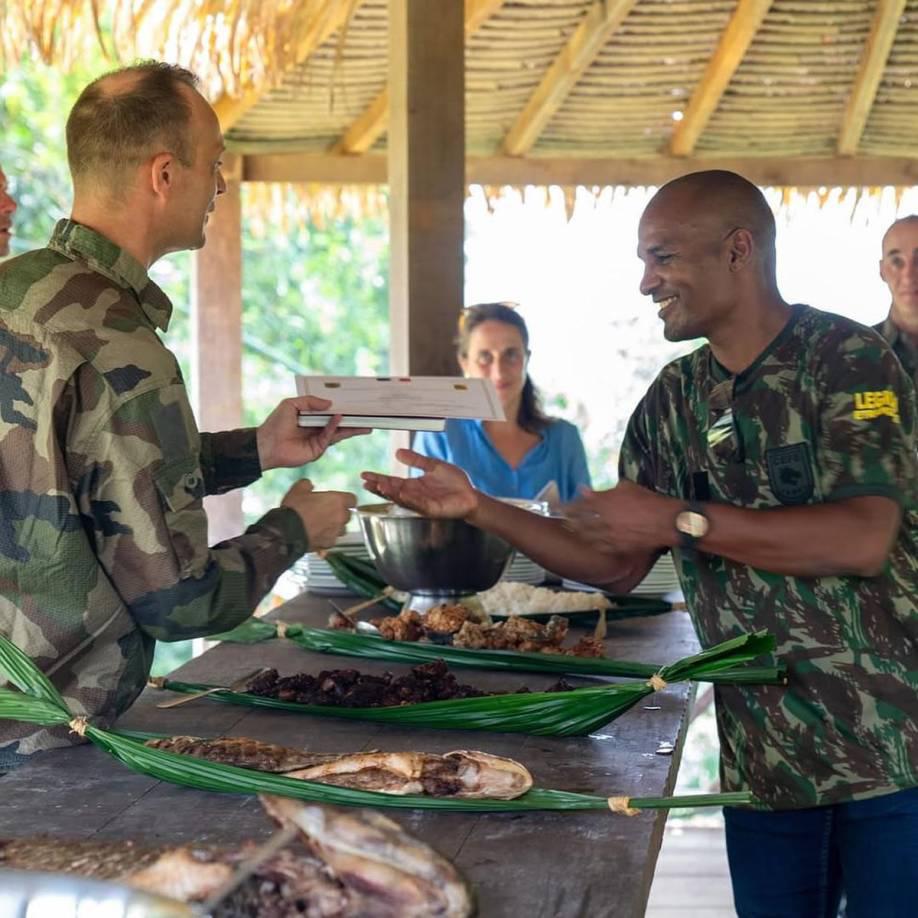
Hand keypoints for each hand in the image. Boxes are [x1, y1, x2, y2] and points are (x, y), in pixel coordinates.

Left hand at [257, 396, 369, 470]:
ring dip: (351, 427)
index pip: (329, 412)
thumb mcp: (291, 404)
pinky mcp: (318, 449)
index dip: (341, 407)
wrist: (266, 445)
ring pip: (339, 432)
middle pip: (339, 423)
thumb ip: (310, 401)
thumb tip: (329, 403)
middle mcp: (317, 428)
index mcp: (310, 417)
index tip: (354, 403)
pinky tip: (341, 418)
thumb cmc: (275, 424)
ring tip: (365, 422)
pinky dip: (336, 427)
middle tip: (367, 414)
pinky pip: (330, 436)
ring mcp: (318, 439)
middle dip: (353, 419)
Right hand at [281, 479, 356, 549]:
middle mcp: (340, 517)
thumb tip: (309, 485)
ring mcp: (336, 532)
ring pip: (341, 529)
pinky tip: (315, 536)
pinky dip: (326, 538)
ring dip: (334, 527)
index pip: (352, 499)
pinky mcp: (328, 544)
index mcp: (338, 501)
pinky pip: (331, 540)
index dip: (345, 500)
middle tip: (326, 512)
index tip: (338, 500)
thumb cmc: (295, 509)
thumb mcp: (298, 490)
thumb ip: (307, 484)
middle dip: (339, 514)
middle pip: (347, 515)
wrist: (287, 531)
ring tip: (321, 525)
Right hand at [360, 449, 478, 518]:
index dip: (378, 478)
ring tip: (380, 486)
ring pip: (402, 499)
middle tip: (366, 482)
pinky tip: (401, 493)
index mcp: (413, 485)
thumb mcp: (433, 466)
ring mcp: (422, 504)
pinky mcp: (432, 509)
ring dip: (391, 493)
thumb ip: (416, 460)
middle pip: (392, 492)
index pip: (392, 481)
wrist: (471, 495)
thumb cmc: (454, 483)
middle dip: (379, 487)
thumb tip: (398, 452)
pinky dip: (409, 499)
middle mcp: (414, 495)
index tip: (364, 474)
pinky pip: (418, 504)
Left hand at [563, 480, 678, 553]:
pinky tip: (588, 544)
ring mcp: (609, 535)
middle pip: (578, 521)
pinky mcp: (617, 547)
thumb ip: (605, 490)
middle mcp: (603, 519)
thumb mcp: (627, 488)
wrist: (666, 521)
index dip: (567, 506)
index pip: (579, 504)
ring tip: (571, 531)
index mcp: (605, 502)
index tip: (559, 507)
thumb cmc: (649, 501)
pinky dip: (592, 544)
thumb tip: (585, 489)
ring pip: (586, 535)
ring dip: (577, 533)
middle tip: (562, 520)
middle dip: (568, 520)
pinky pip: (599, 547)